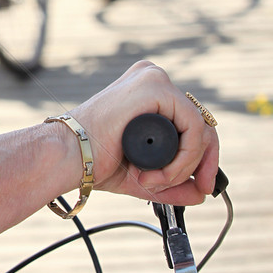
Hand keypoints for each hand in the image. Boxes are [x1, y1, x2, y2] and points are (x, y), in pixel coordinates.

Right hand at [70, 60, 218, 206]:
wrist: (68, 156)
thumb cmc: (95, 160)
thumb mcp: (144, 172)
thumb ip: (172, 182)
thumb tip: (201, 193)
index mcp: (149, 92)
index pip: (192, 122)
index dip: (203, 157)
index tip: (203, 186)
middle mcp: (153, 79)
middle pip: (201, 123)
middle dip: (204, 163)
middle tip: (201, 189)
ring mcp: (154, 79)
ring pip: (199, 128)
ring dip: (184, 166)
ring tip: (155, 182)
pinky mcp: (155, 87)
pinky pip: (192, 127)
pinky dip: (183, 157)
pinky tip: (158, 173)